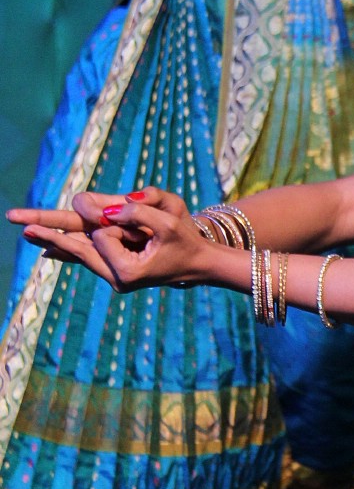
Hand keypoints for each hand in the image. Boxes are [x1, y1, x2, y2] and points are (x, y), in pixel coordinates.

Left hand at [8, 187, 208, 290]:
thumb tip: (107, 211)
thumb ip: (139, 212)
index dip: (117, 221)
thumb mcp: (170, 221)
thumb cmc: (186, 242)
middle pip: (77, 248)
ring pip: (79, 252)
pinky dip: (69, 250)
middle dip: (49, 233)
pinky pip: (86, 258)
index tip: (138, 226)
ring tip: (28, 231)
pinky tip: (49, 250)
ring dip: (55, 240)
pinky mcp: (114, 271)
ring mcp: (114, 277)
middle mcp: (116, 277)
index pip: (103, 234)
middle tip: (20, 223)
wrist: (198, 266)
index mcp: (127, 270)